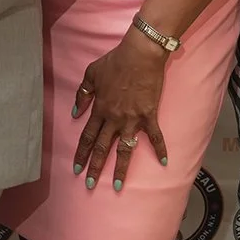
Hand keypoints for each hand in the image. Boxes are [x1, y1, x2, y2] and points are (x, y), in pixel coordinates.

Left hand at [70, 33, 170, 191]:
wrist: (140, 54)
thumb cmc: (115, 61)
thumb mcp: (91, 74)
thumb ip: (82, 94)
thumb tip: (75, 112)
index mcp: (100, 109)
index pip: (87, 136)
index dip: (81, 153)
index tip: (76, 168)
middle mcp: (114, 118)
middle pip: (102, 147)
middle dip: (95, 167)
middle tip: (90, 185)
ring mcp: (132, 118)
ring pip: (125, 148)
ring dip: (121, 168)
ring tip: (117, 185)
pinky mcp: (149, 115)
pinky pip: (155, 136)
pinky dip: (160, 149)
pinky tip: (164, 163)